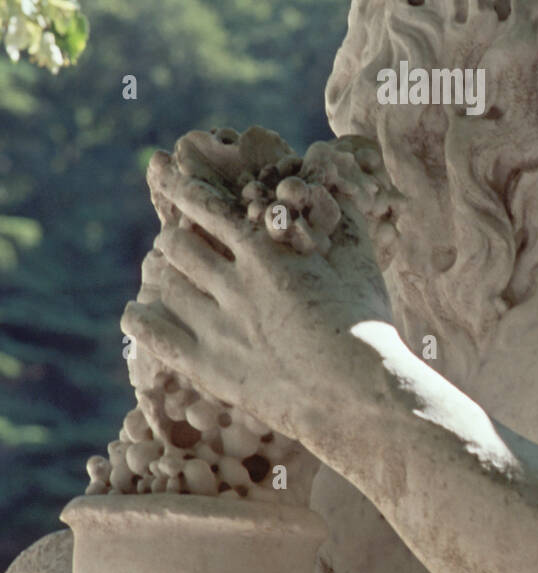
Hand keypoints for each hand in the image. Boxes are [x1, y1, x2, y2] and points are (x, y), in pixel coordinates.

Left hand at [121, 135, 395, 449]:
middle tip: (176, 239)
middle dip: (174, 237)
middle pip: (179, 246)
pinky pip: (158, 337)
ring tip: (165, 272)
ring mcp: (219, 328)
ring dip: (163, 274)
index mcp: (267, 254)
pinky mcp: (211, 369)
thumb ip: (340, 217)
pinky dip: (140, 320)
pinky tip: (134, 312)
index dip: (183, 190)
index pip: (209, 209)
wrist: (359, 395)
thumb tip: (330, 184)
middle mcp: (235, 286)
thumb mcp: (359, 262)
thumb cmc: (368, 325)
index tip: (166, 177)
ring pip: (167, 286)